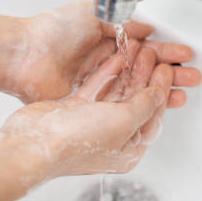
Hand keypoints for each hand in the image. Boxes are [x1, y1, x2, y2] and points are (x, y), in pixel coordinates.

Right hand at [1, 44, 174, 176]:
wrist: (35, 142)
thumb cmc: (75, 142)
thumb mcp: (122, 121)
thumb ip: (144, 105)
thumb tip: (159, 95)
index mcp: (127, 150)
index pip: (152, 116)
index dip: (161, 90)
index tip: (167, 70)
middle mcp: (111, 137)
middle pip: (135, 102)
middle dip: (145, 76)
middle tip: (153, 56)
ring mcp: (91, 123)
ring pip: (116, 93)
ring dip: (127, 71)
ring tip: (136, 50)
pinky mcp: (74, 110)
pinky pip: (96, 88)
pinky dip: (107, 73)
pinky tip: (115, 59)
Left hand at [8, 1, 200, 102]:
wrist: (24, 54)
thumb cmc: (53, 31)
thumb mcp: (94, 14)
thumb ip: (123, 23)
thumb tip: (147, 28)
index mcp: (107, 40)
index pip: (144, 47)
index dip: (166, 52)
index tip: (185, 55)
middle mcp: (106, 62)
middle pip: (146, 70)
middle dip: (171, 73)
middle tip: (192, 77)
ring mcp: (98, 84)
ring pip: (137, 89)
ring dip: (160, 91)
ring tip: (182, 94)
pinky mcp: (89, 102)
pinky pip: (119, 104)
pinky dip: (138, 106)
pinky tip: (155, 106)